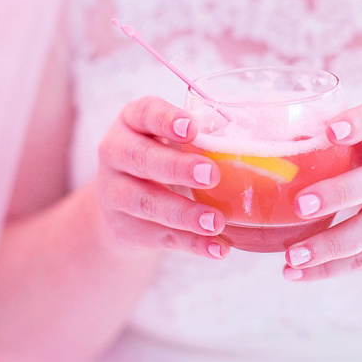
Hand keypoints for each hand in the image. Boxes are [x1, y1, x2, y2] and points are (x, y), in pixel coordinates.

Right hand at [94, 96, 229, 259]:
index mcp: (131, 122)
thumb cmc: (159, 160)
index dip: (166, 119)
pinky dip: (191, 243)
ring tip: (216, 221)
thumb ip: (199, 138)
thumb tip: (245, 142)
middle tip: (210, 174)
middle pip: (139, 157)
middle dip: (175, 167)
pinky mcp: (126, 227)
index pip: (143, 113)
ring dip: (183, 212)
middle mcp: (116, 153)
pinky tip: (217, 247)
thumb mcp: (169, 141)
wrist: (121, 206)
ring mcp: (115, 193)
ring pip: (146, 202)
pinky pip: (160, 236)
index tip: (192, 127)